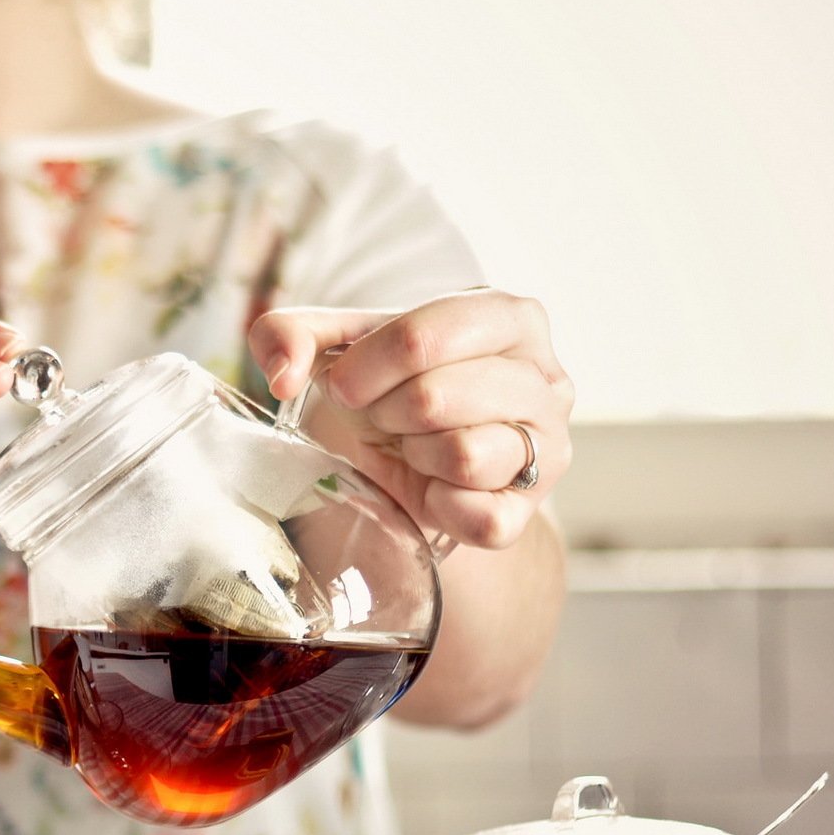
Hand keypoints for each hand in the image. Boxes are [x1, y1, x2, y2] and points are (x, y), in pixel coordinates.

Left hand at [249, 289, 573, 548]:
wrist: (407, 468)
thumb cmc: (381, 393)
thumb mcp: (332, 349)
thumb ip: (288, 334)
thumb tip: (283, 375)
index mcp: (508, 317)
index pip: (423, 337)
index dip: (363, 368)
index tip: (344, 385)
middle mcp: (547, 379)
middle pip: (435, 398)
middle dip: (386, 413)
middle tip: (386, 417)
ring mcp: (550, 447)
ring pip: (464, 455)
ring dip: (416, 454)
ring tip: (415, 447)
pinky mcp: (529, 511)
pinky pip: (479, 516)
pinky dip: (438, 506)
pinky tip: (432, 489)